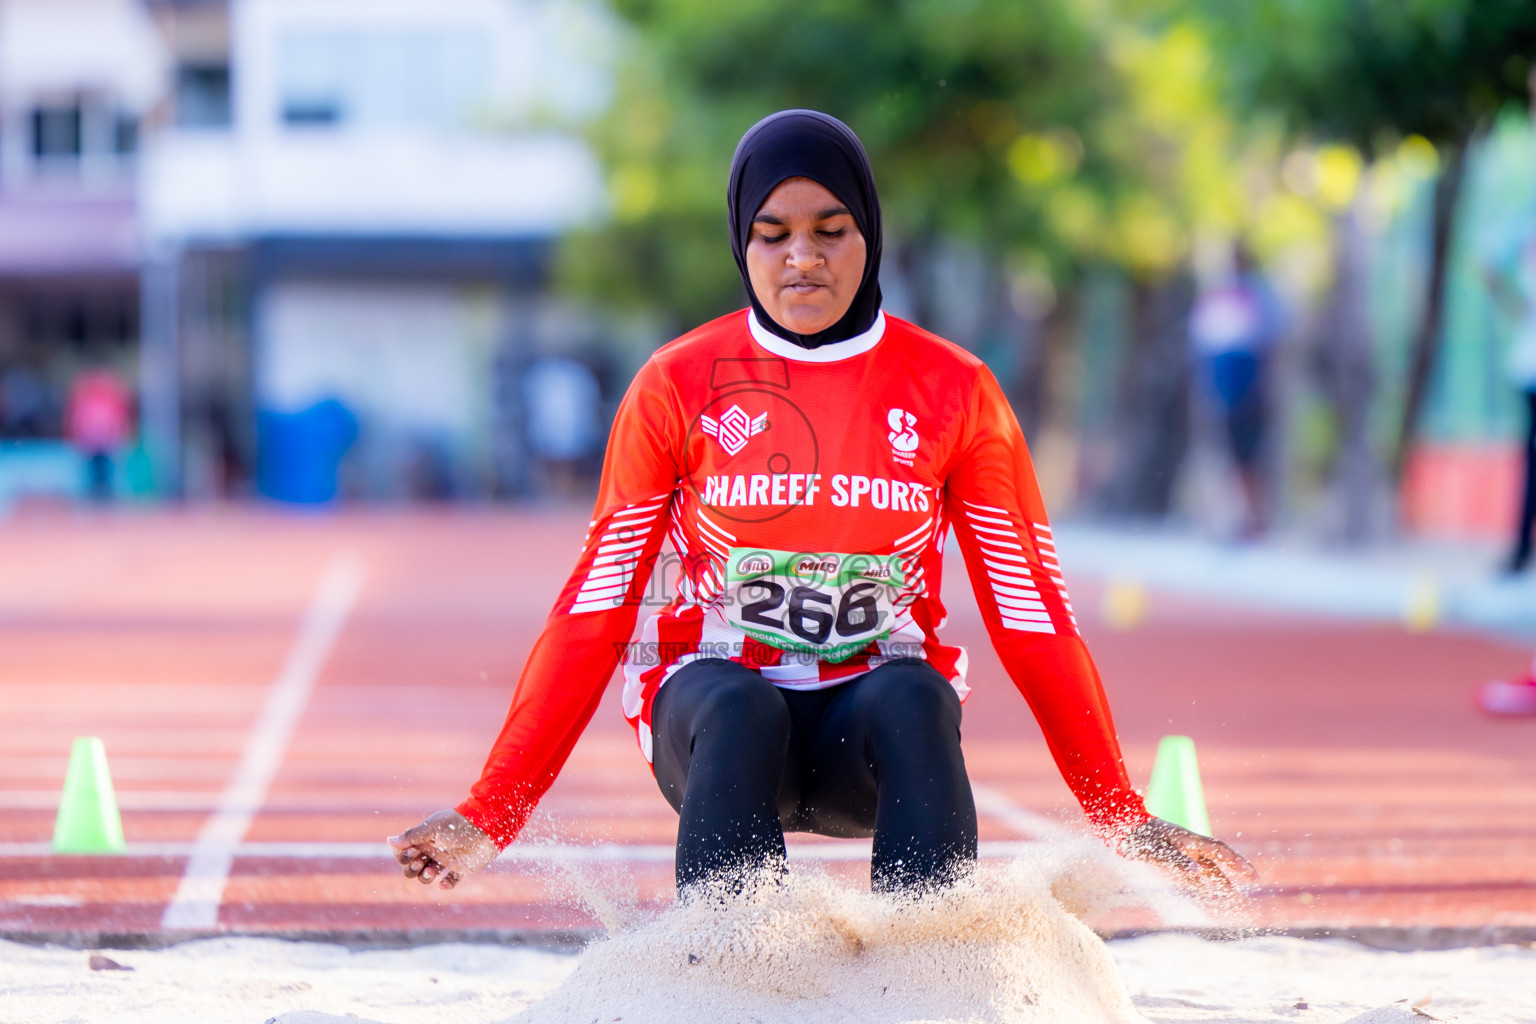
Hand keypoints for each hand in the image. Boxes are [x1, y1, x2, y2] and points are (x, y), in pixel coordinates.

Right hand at [388, 809, 497, 889]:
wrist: (487, 827)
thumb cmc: (458, 824)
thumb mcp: (432, 828)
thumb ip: (411, 836)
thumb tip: (389, 841)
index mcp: (424, 838)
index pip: (404, 852)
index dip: (403, 856)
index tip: (412, 852)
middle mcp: (433, 850)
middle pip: (412, 867)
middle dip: (412, 869)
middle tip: (422, 862)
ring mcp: (446, 860)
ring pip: (427, 876)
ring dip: (425, 877)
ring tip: (432, 872)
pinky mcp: (461, 868)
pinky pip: (449, 881)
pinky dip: (446, 885)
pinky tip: (445, 883)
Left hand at [1120, 817, 1257, 895]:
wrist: (1121, 827)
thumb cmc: (1139, 837)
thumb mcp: (1156, 849)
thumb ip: (1177, 861)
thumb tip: (1198, 874)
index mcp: (1188, 839)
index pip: (1218, 850)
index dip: (1236, 861)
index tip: (1251, 875)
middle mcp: (1188, 844)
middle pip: (1217, 856)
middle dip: (1235, 868)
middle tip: (1254, 879)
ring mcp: (1181, 849)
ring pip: (1206, 865)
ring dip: (1219, 878)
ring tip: (1232, 896)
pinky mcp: (1171, 855)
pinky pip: (1192, 868)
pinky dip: (1201, 879)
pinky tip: (1206, 890)